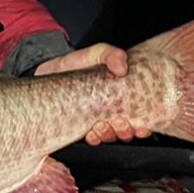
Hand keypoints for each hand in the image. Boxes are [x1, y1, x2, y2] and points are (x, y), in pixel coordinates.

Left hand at [34, 43, 150, 144]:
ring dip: (109, 134)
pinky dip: (94, 138)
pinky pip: (92, 139)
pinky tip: (91, 132)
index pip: (140, 115)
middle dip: (126, 129)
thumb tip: (121, 67)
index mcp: (121, 96)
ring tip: (102, 124)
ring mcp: (96, 119)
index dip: (143, 124)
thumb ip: (110, 54)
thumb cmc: (75, 64)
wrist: (49, 73)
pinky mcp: (80, 126)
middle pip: (127, 129)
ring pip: (110, 135)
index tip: (141, 124)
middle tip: (119, 121)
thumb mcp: (95, 53)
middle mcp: (111, 110)